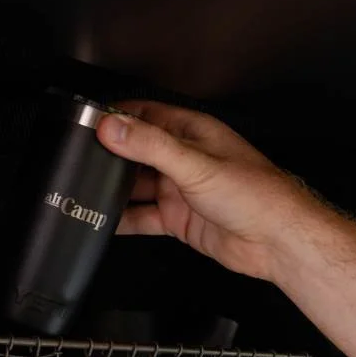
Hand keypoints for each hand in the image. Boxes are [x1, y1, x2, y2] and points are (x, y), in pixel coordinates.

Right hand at [96, 100, 314, 283]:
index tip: (88, 122)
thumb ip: (151, 146)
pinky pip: (143, 217)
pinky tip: (104, 222)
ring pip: (137, 186)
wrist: (278, 241)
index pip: (145, 115)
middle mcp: (185, 159)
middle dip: (110, 155)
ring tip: (84, 191)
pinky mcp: (180, 219)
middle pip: (137, 152)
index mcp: (192, 133)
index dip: (117, 117)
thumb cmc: (256, 195)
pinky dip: (123, 220)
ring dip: (114, 190)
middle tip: (78, 160)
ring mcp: (181, 190)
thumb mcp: (196, 164)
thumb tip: (113, 128)